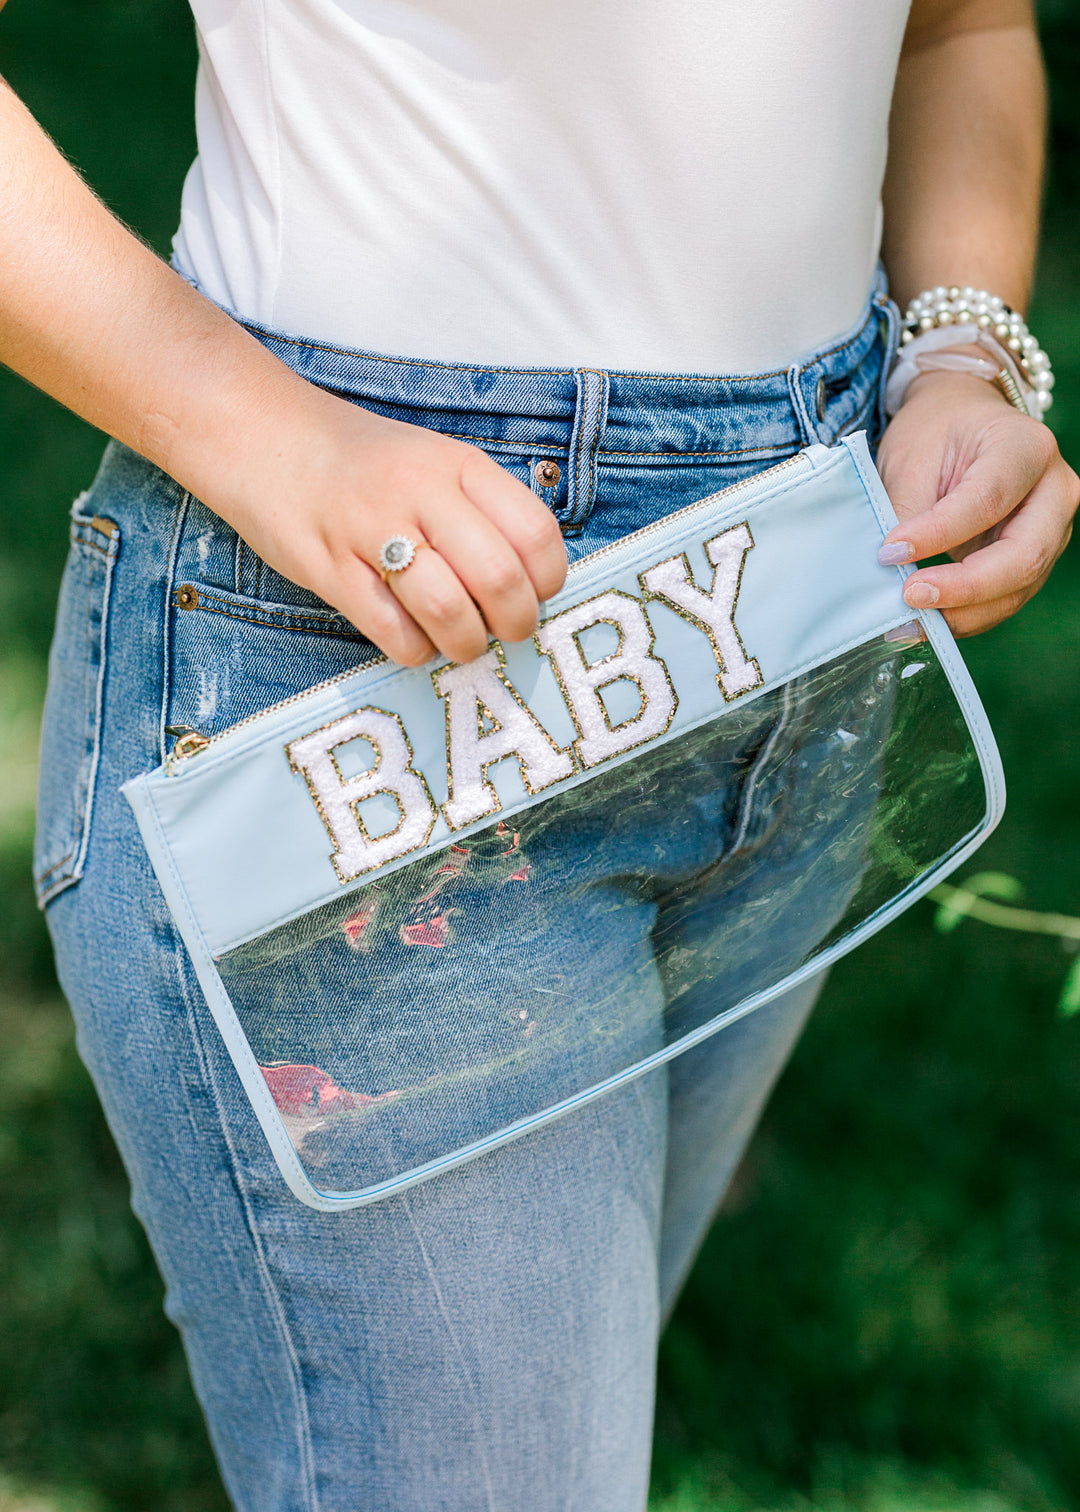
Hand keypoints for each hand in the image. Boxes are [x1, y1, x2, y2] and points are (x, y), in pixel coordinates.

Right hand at [224, 394, 567, 666]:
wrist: (262, 437)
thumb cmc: (362, 464)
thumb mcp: (432, 461)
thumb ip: (481, 509)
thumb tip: (532, 580)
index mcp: (457, 464)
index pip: (534, 532)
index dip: (548, 580)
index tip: (537, 594)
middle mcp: (419, 493)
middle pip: (499, 579)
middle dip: (516, 622)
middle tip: (506, 630)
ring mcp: (371, 531)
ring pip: (450, 613)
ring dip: (467, 644)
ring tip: (462, 642)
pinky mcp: (330, 569)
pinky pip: (393, 632)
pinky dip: (416, 651)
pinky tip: (415, 640)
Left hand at [876, 370, 1077, 635]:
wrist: (960, 424)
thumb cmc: (937, 434)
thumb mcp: (913, 458)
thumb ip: (907, 512)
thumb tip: (892, 572)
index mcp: (1026, 448)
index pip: (987, 500)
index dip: (938, 534)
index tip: (889, 552)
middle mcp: (1054, 491)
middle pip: (1023, 555)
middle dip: (964, 587)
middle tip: (909, 596)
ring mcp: (1051, 531)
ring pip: (1018, 587)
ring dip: (963, 612)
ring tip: (910, 621)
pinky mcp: (1033, 560)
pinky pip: (1005, 598)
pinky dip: (965, 615)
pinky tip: (926, 622)